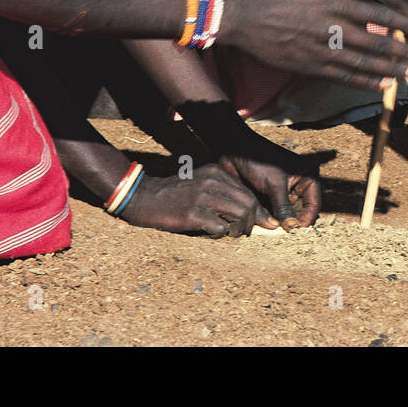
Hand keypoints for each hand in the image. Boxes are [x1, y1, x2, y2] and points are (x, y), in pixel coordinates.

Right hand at [118, 163, 266, 236]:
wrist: (143, 197)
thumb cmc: (175, 195)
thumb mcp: (201, 183)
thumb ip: (222, 192)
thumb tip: (249, 211)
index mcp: (217, 172)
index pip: (248, 193)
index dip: (258, 211)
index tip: (264, 223)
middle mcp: (213, 181)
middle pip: (249, 203)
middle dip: (253, 221)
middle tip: (247, 232)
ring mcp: (202, 196)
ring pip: (240, 214)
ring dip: (240, 229)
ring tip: (231, 233)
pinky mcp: (192, 213)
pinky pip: (220, 227)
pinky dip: (221, 234)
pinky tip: (211, 233)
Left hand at [220, 141, 320, 229]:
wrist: (235, 152)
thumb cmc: (259, 161)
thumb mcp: (275, 184)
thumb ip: (284, 207)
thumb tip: (292, 227)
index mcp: (308, 176)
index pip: (313, 203)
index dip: (307, 218)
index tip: (296, 230)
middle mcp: (299, 184)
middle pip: (301, 210)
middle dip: (292, 221)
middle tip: (284, 233)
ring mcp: (284, 191)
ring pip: (286, 213)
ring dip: (280, 221)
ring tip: (273, 230)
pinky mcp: (271, 196)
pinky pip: (274, 212)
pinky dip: (270, 218)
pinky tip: (264, 224)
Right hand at [223, 0, 407, 91]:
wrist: (242, 17)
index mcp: (333, 3)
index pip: (377, 15)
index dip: (402, 24)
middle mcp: (331, 28)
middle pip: (377, 43)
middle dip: (406, 52)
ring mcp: (321, 50)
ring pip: (365, 63)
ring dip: (393, 70)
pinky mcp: (310, 66)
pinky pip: (344, 76)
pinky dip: (366, 81)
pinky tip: (385, 85)